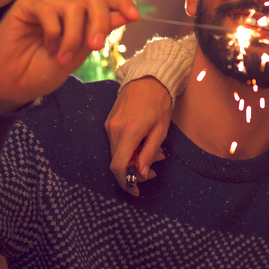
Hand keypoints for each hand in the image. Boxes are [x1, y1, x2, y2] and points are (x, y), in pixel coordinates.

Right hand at [0, 0, 139, 113]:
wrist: (13, 85)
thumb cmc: (42, 71)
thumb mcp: (78, 54)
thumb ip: (98, 33)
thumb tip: (126, 14)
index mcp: (79, 17)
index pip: (104, 0)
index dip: (121, 3)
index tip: (135, 17)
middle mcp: (64, 6)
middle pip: (93, 0)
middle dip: (100, 23)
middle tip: (95, 47)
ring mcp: (46, 3)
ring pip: (73, 7)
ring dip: (72, 37)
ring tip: (61, 58)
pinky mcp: (28, 3)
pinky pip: (49, 10)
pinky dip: (53, 32)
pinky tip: (46, 46)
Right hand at [106, 77, 170, 195]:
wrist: (148, 77)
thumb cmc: (158, 103)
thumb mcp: (160, 130)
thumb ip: (148, 153)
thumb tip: (140, 173)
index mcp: (128, 133)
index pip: (118, 166)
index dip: (125, 183)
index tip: (135, 190)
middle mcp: (114, 130)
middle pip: (118, 162)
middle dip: (134, 171)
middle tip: (152, 169)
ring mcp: (109, 125)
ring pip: (116, 152)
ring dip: (132, 158)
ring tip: (153, 151)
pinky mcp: (109, 121)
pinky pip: (115, 142)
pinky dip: (128, 148)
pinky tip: (143, 142)